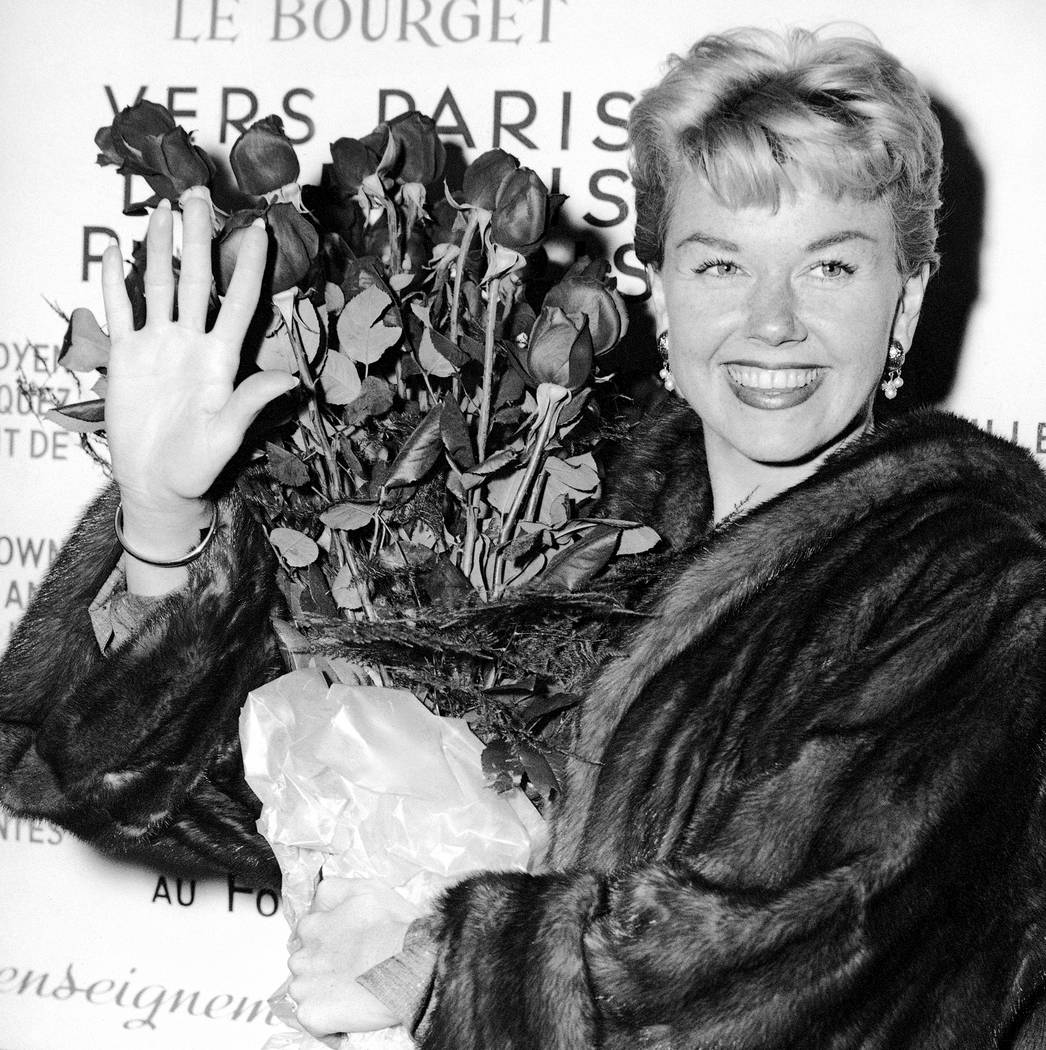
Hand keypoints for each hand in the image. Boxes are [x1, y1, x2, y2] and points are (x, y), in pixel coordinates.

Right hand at [101, 191, 296, 529]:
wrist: (156, 484)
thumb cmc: (197, 466)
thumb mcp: (226, 436)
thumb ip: (251, 403)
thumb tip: (289, 380)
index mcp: (221, 358)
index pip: (240, 302)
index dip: (249, 267)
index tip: (259, 229)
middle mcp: (192, 342)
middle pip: (197, 279)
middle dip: (200, 237)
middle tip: (201, 194)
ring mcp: (159, 346)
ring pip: (159, 285)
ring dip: (160, 248)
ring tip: (164, 210)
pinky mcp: (127, 356)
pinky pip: (121, 311)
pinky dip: (114, 283)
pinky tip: (113, 253)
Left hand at [288, 877, 420, 1036]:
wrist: (410, 966)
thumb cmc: (396, 929)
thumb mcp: (368, 889)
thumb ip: (337, 889)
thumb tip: (322, 898)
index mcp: (314, 925)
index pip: (307, 931)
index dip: (326, 939)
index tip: (343, 946)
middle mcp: (304, 954)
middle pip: (303, 961)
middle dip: (321, 966)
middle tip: (350, 969)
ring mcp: (305, 986)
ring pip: (303, 990)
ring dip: (321, 992)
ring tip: (351, 991)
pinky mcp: (311, 1014)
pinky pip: (311, 1019)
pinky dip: (326, 1019)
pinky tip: (348, 1011)